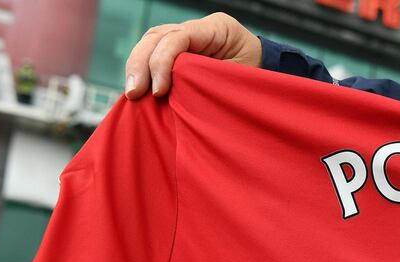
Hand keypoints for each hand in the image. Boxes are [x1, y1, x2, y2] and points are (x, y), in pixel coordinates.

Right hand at [124, 12, 261, 98]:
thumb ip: (208, 81)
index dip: (162, 62)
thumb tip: (171, 94)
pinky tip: (137, 90)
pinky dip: (143, 71)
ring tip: (132, 93)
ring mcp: (186, 38)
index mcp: (217, 28)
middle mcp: (198, 29)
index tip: (159, 91)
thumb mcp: (238, 81)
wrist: (266, 82)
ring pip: (151, 42)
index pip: (178, 37)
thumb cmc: (258, 81)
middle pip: (157, 36)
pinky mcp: (179, 53)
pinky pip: (154, 55)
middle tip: (135, 92)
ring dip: (137, 66)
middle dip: (141, 63)